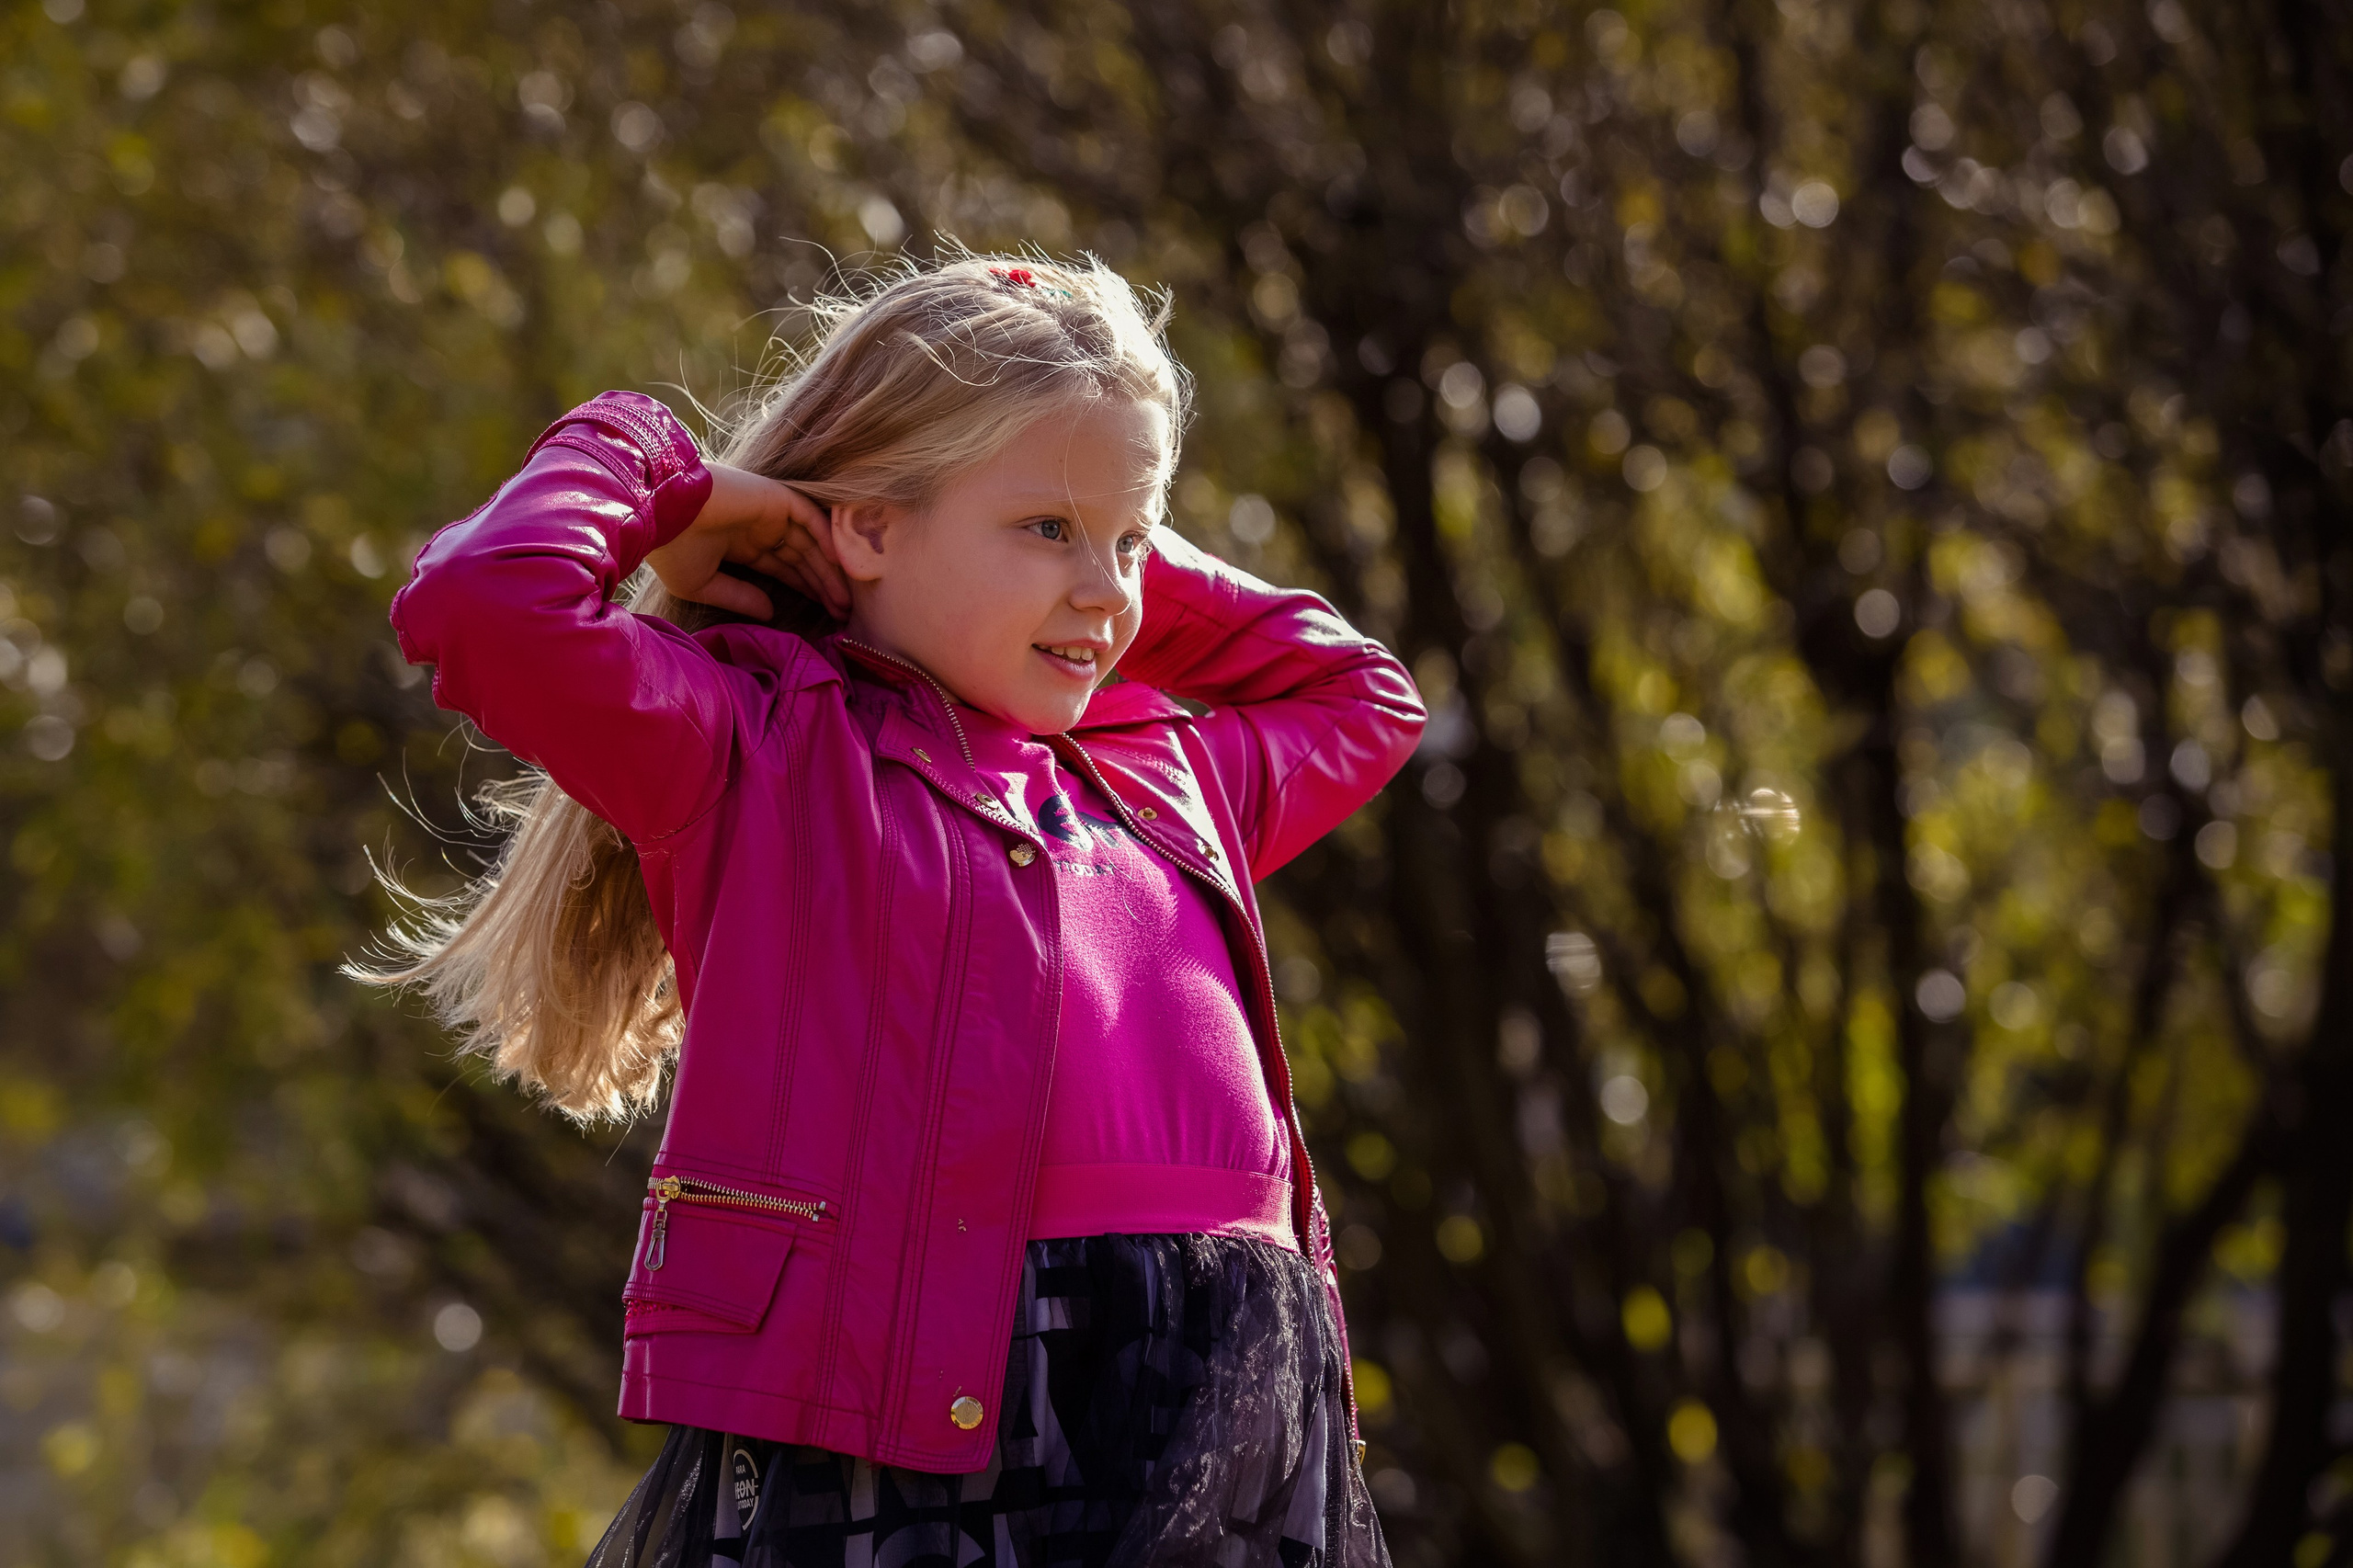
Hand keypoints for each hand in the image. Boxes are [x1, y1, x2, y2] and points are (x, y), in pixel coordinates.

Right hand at [647, 463, 849, 620]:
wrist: (657, 511)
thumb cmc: (669, 549)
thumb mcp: (702, 584)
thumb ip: (739, 597)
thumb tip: (770, 612)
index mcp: (741, 545)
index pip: (784, 569)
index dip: (806, 589)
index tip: (827, 614)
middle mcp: (759, 527)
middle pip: (803, 558)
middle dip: (824, 585)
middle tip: (846, 612)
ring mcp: (769, 511)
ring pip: (810, 541)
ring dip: (830, 569)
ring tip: (847, 599)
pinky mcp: (774, 496)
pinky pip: (809, 517)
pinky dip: (826, 537)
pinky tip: (840, 564)